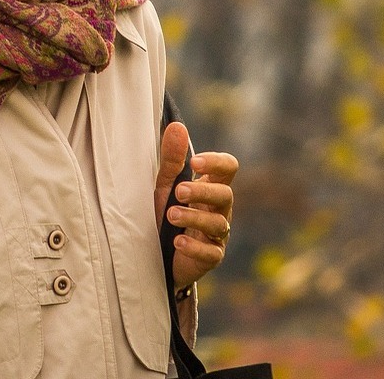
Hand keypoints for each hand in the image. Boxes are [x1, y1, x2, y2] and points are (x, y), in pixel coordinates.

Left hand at [153, 121, 238, 289]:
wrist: (155, 254)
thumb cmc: (165, 214)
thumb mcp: (164, 185)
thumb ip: (171, 159)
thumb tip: (177, 126)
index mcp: (211, 186)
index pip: (228, 168)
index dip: (216, 163)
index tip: (194, 162)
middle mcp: (219, 209)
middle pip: (226, 194)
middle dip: (203, 192)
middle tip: (179, 192)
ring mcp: (218, 234)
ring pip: (219, 224)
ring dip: (194, 218)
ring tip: (171, 215)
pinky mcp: (211, 257)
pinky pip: (211, 253)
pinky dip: (195, 247)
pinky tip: (178, 242)